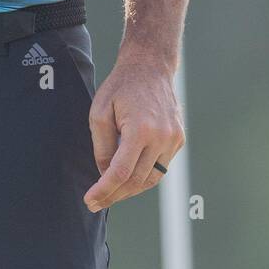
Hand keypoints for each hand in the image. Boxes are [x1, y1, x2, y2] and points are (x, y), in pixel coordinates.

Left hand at [82, 49, 184, 211]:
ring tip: (111, 192)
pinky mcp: (178, 139)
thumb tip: (104, 174)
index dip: (104, 190)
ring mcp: (174, 139)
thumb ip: (101, 146)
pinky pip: (161, 167)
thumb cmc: (120, 86)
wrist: (150, 67)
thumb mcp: (99, 111)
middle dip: (115, 194)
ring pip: (152, 178)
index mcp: (140, 129)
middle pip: (137, 180)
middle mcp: (162, 137)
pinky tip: (129, 175)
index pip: (121, 172)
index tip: (90, 201)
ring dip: (131, 189)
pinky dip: (144, 175)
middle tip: (96, 201)